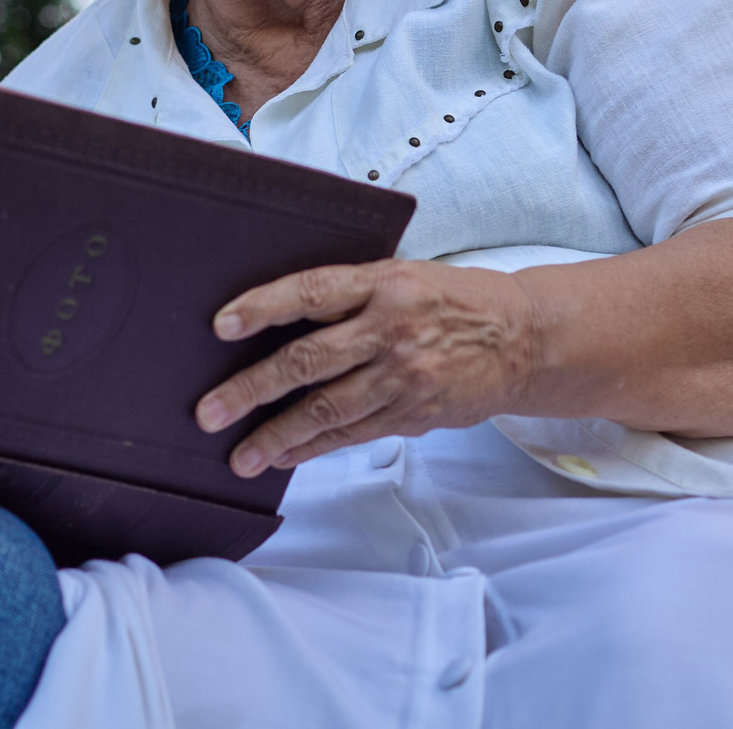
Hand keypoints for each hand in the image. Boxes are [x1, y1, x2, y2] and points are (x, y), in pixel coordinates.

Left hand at [194, 260, 540, 475]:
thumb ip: (351, 293)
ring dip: (276, 435)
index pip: (313, 292)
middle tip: (208, 410)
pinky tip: (282, 456)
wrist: (523, 339)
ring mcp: (403, 377)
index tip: (221, 324)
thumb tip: (279, 316)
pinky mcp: (413, 414)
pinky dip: (313, 447)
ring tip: (238, 455)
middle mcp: (391, 329)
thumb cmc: (451, 299)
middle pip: (309, 360)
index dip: (264, 306)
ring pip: (327, 409)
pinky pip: (353, 434)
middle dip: (251, 388)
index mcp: (383, 283)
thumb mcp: (402, 275)